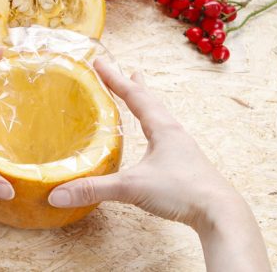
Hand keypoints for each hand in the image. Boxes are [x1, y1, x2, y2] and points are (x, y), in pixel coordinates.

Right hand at [48, 58, 242, 228]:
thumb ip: (94, 189)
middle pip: (150, 100)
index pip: (133, 95)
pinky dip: (153, 125)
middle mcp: (172, 132)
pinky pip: (164, 134)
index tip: (100, 62)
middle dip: (133, 85)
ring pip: (159, 116)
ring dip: (146, 103)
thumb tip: (57, 193)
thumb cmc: (180, 191)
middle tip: (125, 70)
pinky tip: (151, 138)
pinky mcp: (183, 162)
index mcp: (161, 127)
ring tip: (140, 95)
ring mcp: (180, 147)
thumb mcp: (132, 187)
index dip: (114, 79)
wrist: (219, 212)